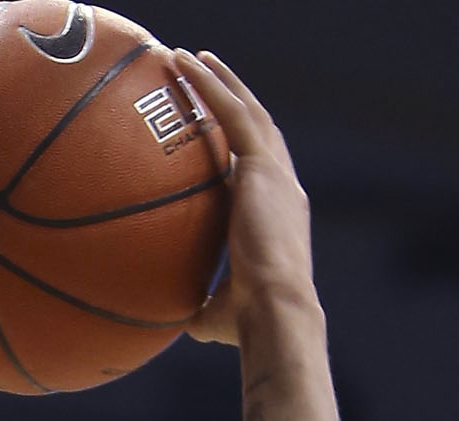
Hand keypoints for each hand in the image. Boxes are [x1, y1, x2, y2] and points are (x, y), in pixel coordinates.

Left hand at [175, 51, 314, 343]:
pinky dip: (210, 85)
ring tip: (191, 58)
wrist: (276, 311)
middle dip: (234, 99)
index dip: (242, 149)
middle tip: (208, 77)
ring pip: (247, 110)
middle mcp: (283, 188)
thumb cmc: (250, 324)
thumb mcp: (219, 315)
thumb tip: (174, 321)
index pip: (259, 172)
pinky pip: (232, 112)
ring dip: (220, 81)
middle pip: (258, 129)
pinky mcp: (262, 167)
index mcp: (278, 217)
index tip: (218, 135)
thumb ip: (202, 308)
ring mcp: (276, 173)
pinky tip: (186, 63)